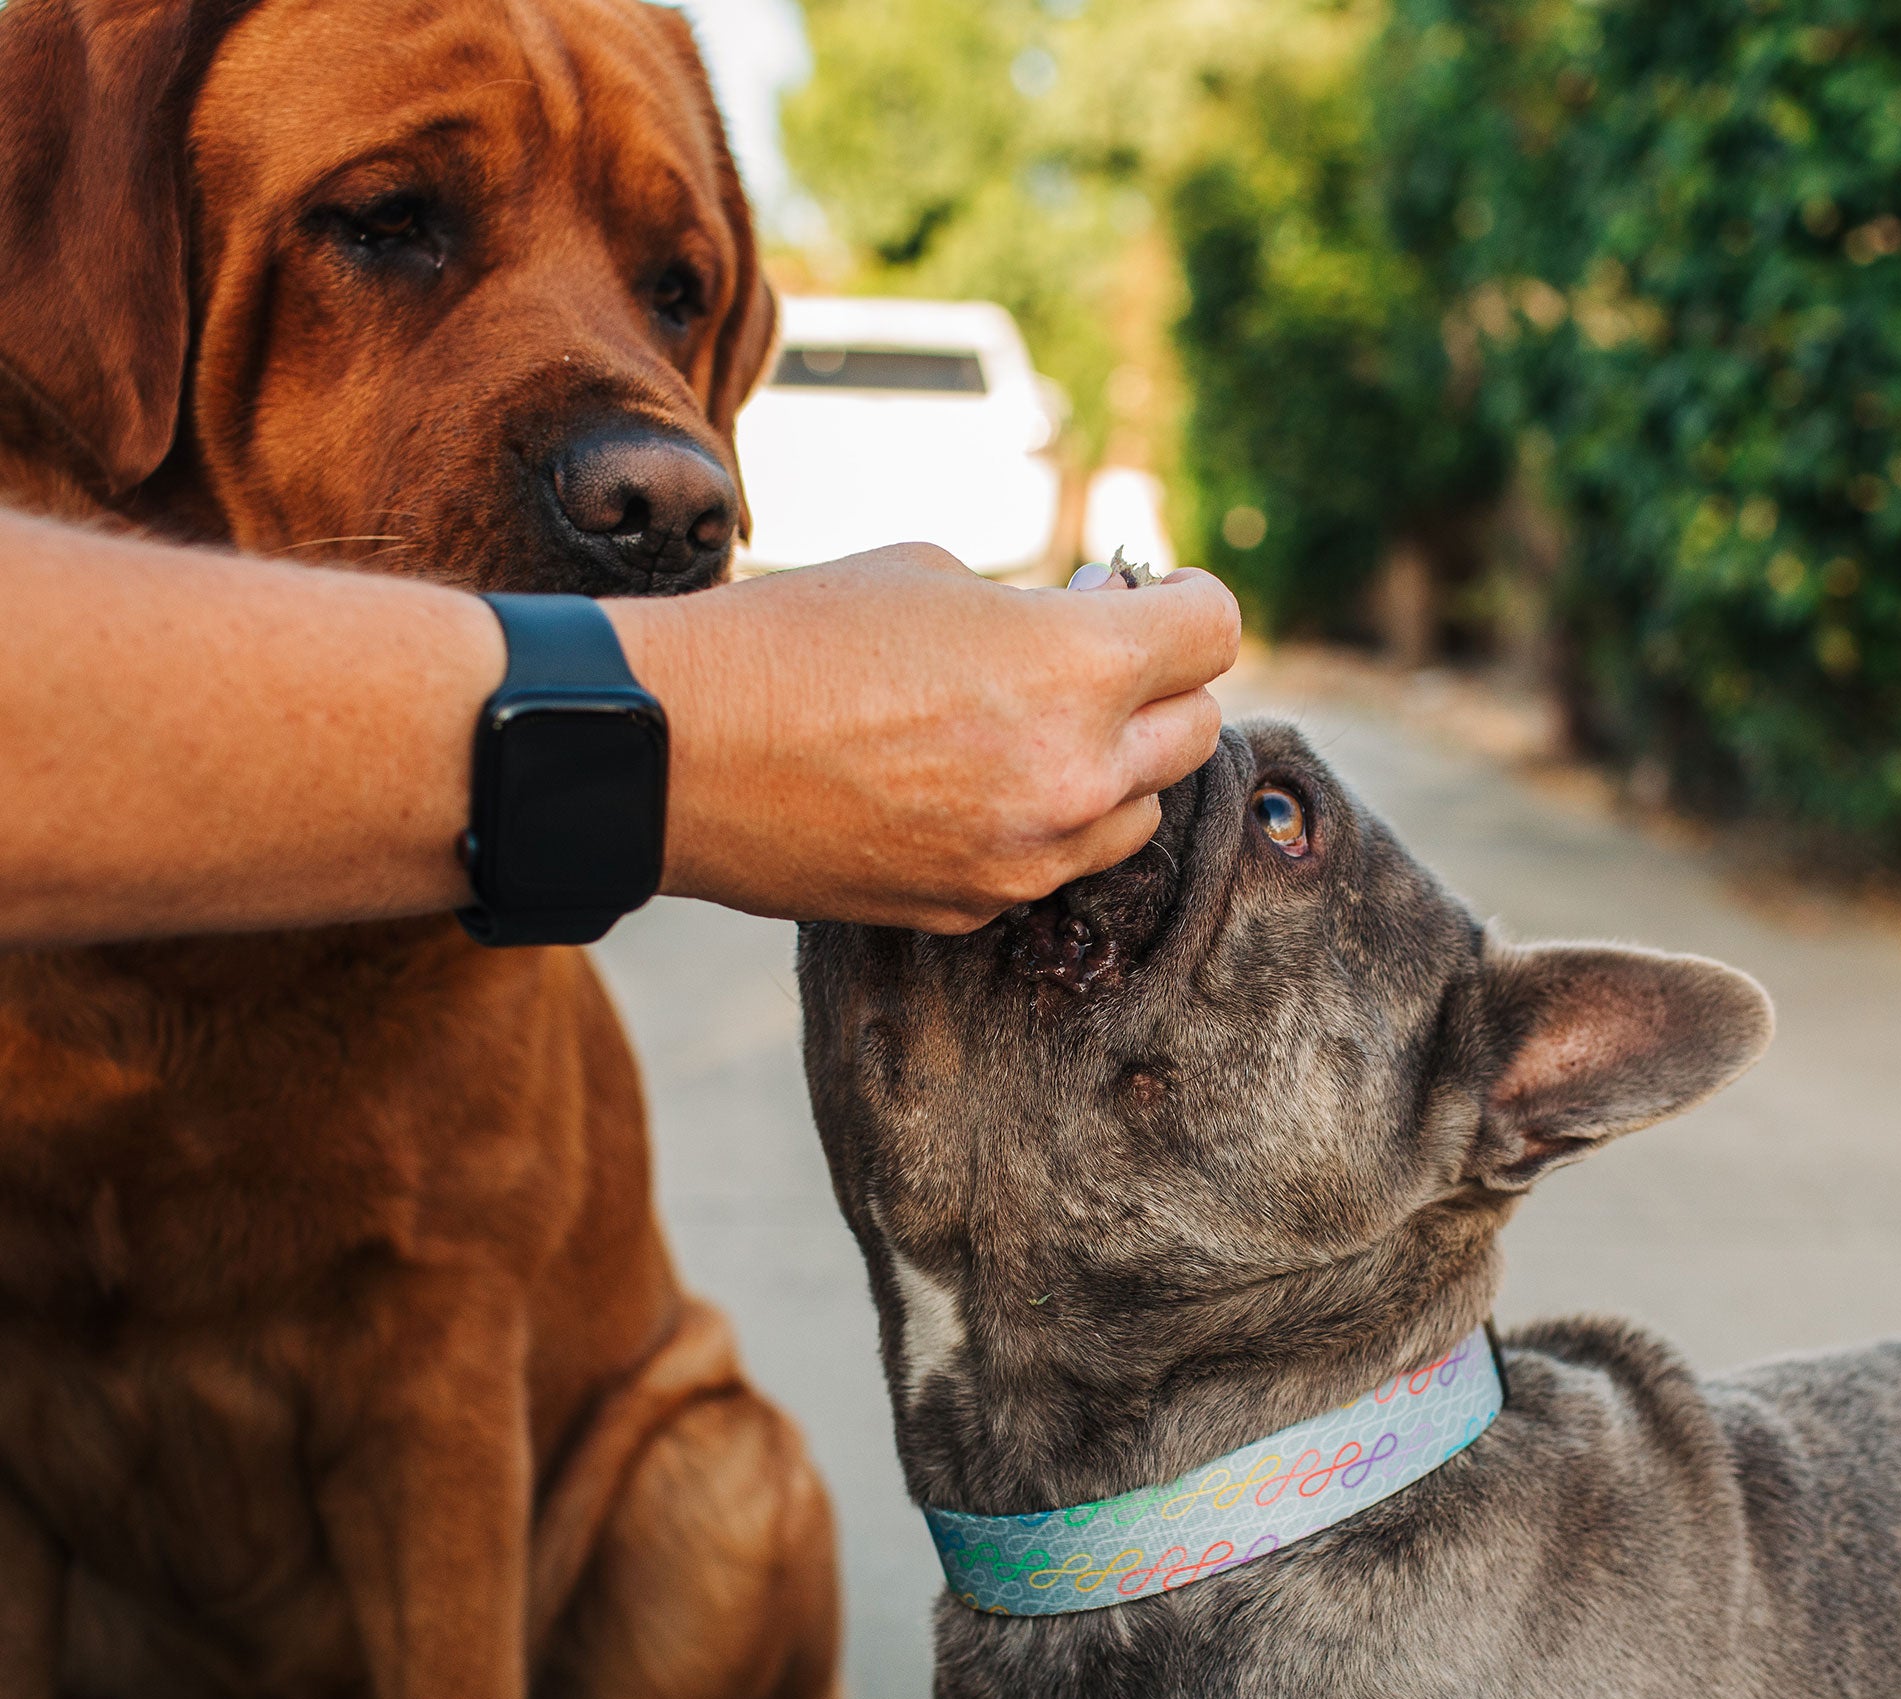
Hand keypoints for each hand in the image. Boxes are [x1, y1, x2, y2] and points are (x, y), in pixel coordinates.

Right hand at [607, 543, 1237, 931]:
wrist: (676, 751)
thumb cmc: (792, 637)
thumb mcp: (934, 576)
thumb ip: (1040, 611)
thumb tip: (1093, 622)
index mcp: (1077, 667)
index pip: (1213, 631)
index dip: (1191, 599)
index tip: (1161, 593)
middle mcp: (1075, 775)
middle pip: (1194, 730)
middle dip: (1158, 685)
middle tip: (1101, 658)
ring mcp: (1027, 857)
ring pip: (1136, 815)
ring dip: (1112, 768)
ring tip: (1036, 728)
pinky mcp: (973, 909)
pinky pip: (1049, 866)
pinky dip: (1037, 826)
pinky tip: (968, 787)